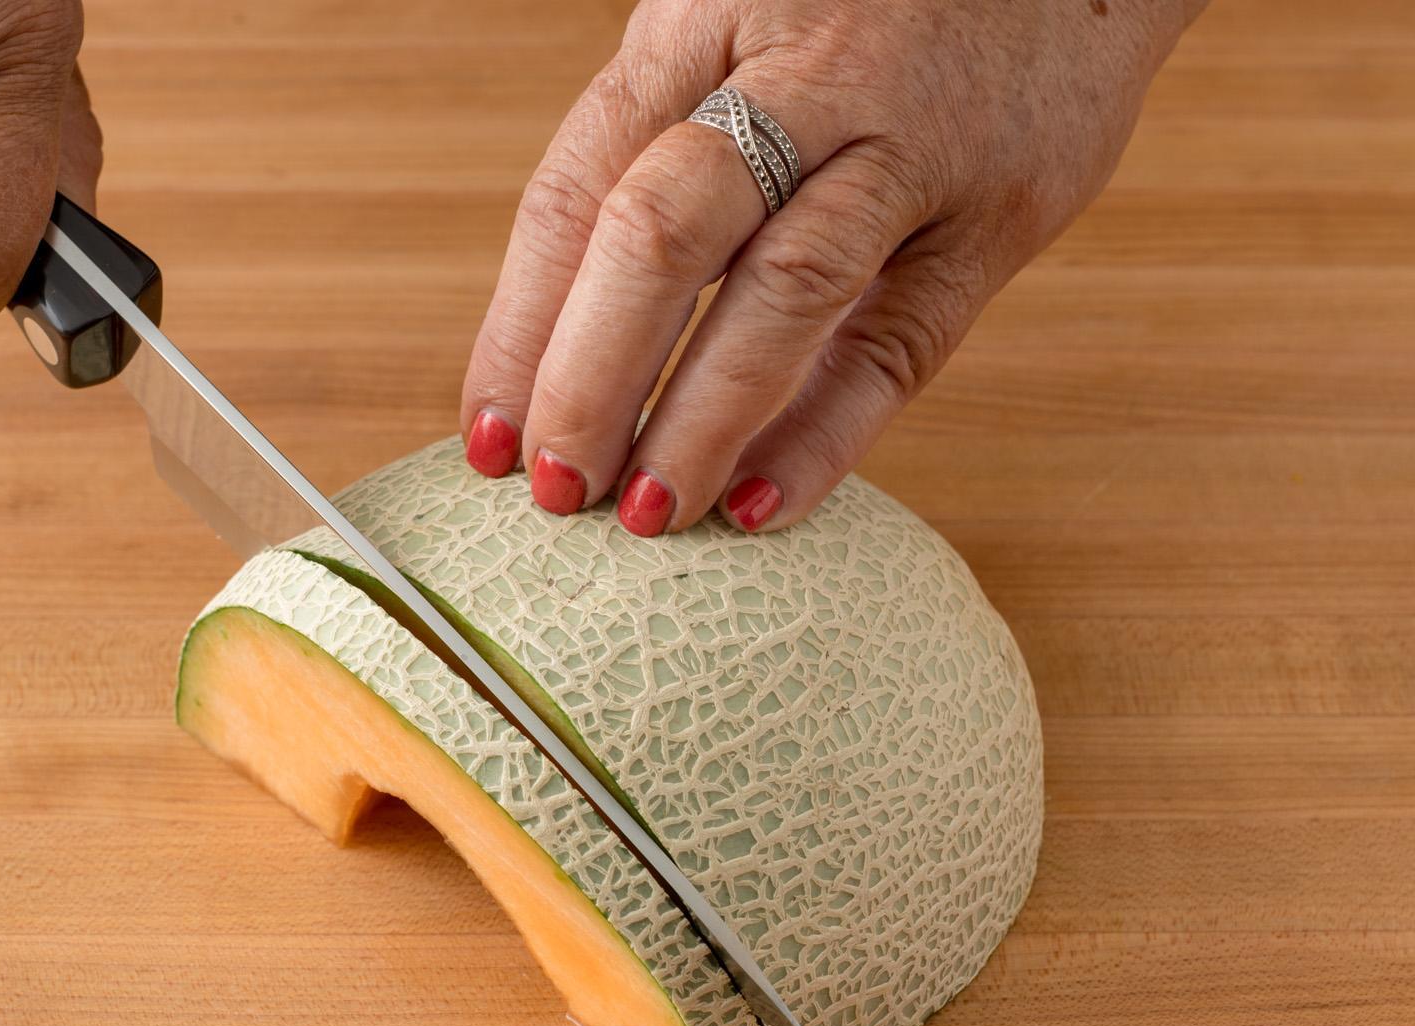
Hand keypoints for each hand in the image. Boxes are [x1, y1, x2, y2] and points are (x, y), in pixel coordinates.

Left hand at [460, 0, 1203, 533]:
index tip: (485, 434)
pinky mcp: (1001, 209)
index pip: (581, 187)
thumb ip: (662, 154)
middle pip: (666, 233)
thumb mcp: (738, 29)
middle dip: (593, 377)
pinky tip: (761, 506)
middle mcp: (801, 75)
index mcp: (704, 22)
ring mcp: (910, 140)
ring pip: (786, 290)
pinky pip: (901, 341)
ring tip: (646, 514)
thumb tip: (561, 345)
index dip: (522, 323)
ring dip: (701, 418)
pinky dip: (826, 434)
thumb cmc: (871, 8)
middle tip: (555, 487)